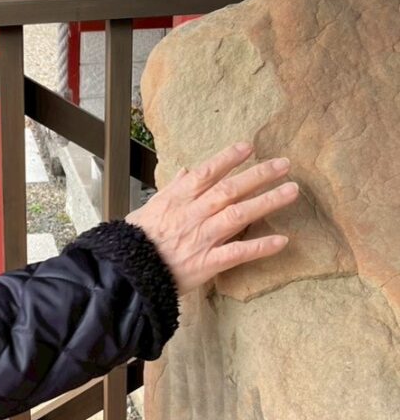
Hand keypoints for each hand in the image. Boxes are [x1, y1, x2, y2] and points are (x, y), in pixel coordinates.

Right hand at [126, 142, 298, 294]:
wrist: (127, 272)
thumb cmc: (135, 240)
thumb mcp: (149, 209)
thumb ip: (171, 189)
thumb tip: (186, 171)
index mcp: (176, 200)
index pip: (206, 173)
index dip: (228, 158)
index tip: (249, 147)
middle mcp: (192, 215)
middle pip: (230, 190)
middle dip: (259, 175)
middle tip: (284, 164)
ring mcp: (201, 238)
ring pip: (239, 215)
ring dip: (267, 202)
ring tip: (291, 191)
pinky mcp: (207, 263)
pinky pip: (238, 253)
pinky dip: (260, 247)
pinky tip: (282, 241)